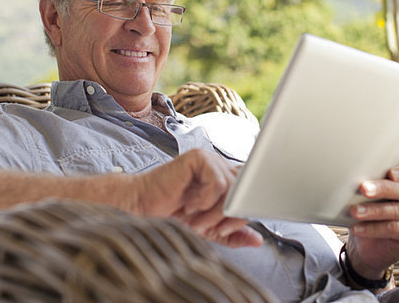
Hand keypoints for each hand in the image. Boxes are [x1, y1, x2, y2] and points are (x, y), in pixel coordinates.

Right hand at [135, 149, 262, 248]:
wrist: (141, 208)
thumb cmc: (171, 215)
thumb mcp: (209, 230)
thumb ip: (233, 234)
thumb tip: (258, 240)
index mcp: (226, 178)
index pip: (250, 192)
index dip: (243, 211)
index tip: (226, 229)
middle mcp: (221, 166)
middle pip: (244, 191)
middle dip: (229, 215)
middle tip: (209, 228)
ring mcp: (210, 160)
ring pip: (232, 188)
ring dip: (214, 211)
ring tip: (195, 220)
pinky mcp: (198, 158)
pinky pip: (217, 182)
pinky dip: (204, 200)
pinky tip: (189, 204)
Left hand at [346, 159, 398, 279]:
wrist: (371, 244)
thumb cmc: (373, 210)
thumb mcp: (375, 194)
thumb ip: (375, 182)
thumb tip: (357, 176)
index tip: (391, 173)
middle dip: (383, 188)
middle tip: (364, 188)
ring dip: (374, 210)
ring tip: (355, 211)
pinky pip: (393, 229)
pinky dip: (373, 228)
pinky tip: (358, 228)